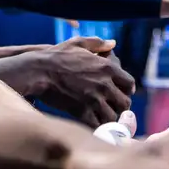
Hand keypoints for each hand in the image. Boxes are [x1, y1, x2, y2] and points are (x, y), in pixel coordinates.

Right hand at [9, 37, 134, 125]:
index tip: (121, 92)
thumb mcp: (78, 43)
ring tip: (103, 116)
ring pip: (113, 117)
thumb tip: (113, 43)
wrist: (38, 71)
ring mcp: (94, 100)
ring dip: (110, 118)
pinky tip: (92, 121)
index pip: (129, 83)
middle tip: (113, 106)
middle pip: (125, 103)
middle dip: (121, 106)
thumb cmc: (57, 56)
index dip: (127, 89)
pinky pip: (97, 124)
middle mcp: (105, 85)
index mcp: (107, 68)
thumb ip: (98, 43)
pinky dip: (97, 125)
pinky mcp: (81, 112)